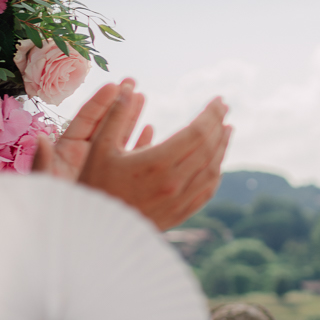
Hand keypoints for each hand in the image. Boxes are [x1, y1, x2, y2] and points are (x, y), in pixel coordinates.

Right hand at [32, 80, 230, 228]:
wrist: (94, 232)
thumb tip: (127, 86)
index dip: (211, 114)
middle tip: (223, 109)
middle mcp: (174, 182)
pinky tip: (216, 161)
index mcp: (157, 163)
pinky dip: (215, 172)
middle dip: (218, 125)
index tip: (218, 100)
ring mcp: (180, 200)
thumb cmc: (93, 186)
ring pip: (212, 170)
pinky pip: (207, 190)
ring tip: (226, 130)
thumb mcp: (99, 147)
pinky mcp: (180, 213)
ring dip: (222, 148)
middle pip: (208, 149)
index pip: (197, 132)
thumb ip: (116, 116)